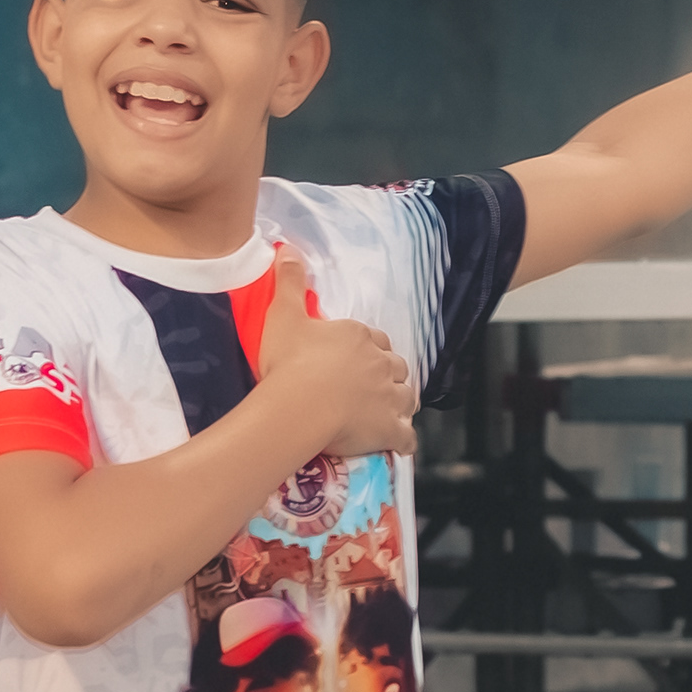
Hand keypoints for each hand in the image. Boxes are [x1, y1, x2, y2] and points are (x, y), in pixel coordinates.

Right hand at [256, 246, 417, 456]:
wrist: (297, 407)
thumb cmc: (289, 362)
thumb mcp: (283, 315)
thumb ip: (289, 282)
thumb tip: (287, 248)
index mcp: (359, 337)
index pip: (374, 339)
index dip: (367, 349)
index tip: (355, 359)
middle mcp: (381, 363)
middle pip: (396, 366)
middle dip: (388, 374)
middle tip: (371, 386)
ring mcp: (389, 398)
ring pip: (408, 397)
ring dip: (400, 403)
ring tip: (386, 411)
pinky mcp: (389, 429)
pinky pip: (406, 436)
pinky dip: (404, 440)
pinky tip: (398, 443)